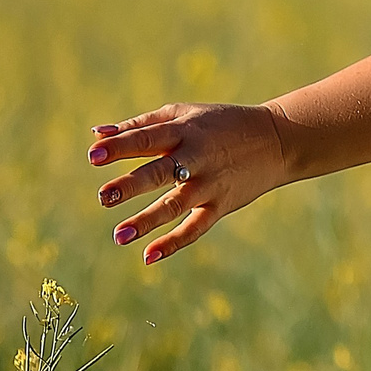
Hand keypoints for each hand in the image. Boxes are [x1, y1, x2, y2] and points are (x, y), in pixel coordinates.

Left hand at [87, 102, 292, 263]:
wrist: (278, 140)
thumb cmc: (220, 124)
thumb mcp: (183, 115)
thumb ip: (139, 125)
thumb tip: (96, 135)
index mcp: (185, 131)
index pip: (147, 138)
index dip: (120, 146)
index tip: (93, 155)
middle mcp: (198, 157)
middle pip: (160, 172)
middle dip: (132, 184)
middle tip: (103, 197)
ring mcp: (211, 184)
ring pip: (176, 204)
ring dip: (147, 220)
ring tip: (119, 235)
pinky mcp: (221, 205)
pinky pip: (196, 227)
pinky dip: (174, 242)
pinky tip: (148, 256)